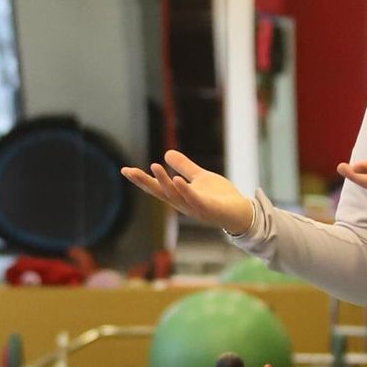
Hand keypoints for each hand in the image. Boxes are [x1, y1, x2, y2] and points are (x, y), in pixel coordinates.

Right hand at [121, 150, 253, 233]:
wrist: (241, 212)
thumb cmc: (220, 197)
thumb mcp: (200, 177)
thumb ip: (184, 167)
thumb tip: (166, 153)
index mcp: (179, 196)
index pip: (157, 188)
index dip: (141, 180)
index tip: (125, 170)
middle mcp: (183, 204)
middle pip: (160, 193)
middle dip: (145, 182)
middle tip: (130, 171)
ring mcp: (195, 208)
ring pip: (175, 196)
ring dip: (164, 182)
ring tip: (154, 166)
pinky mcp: (209, 210)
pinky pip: (195, 200)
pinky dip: (185, 191)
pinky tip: (178, 180)